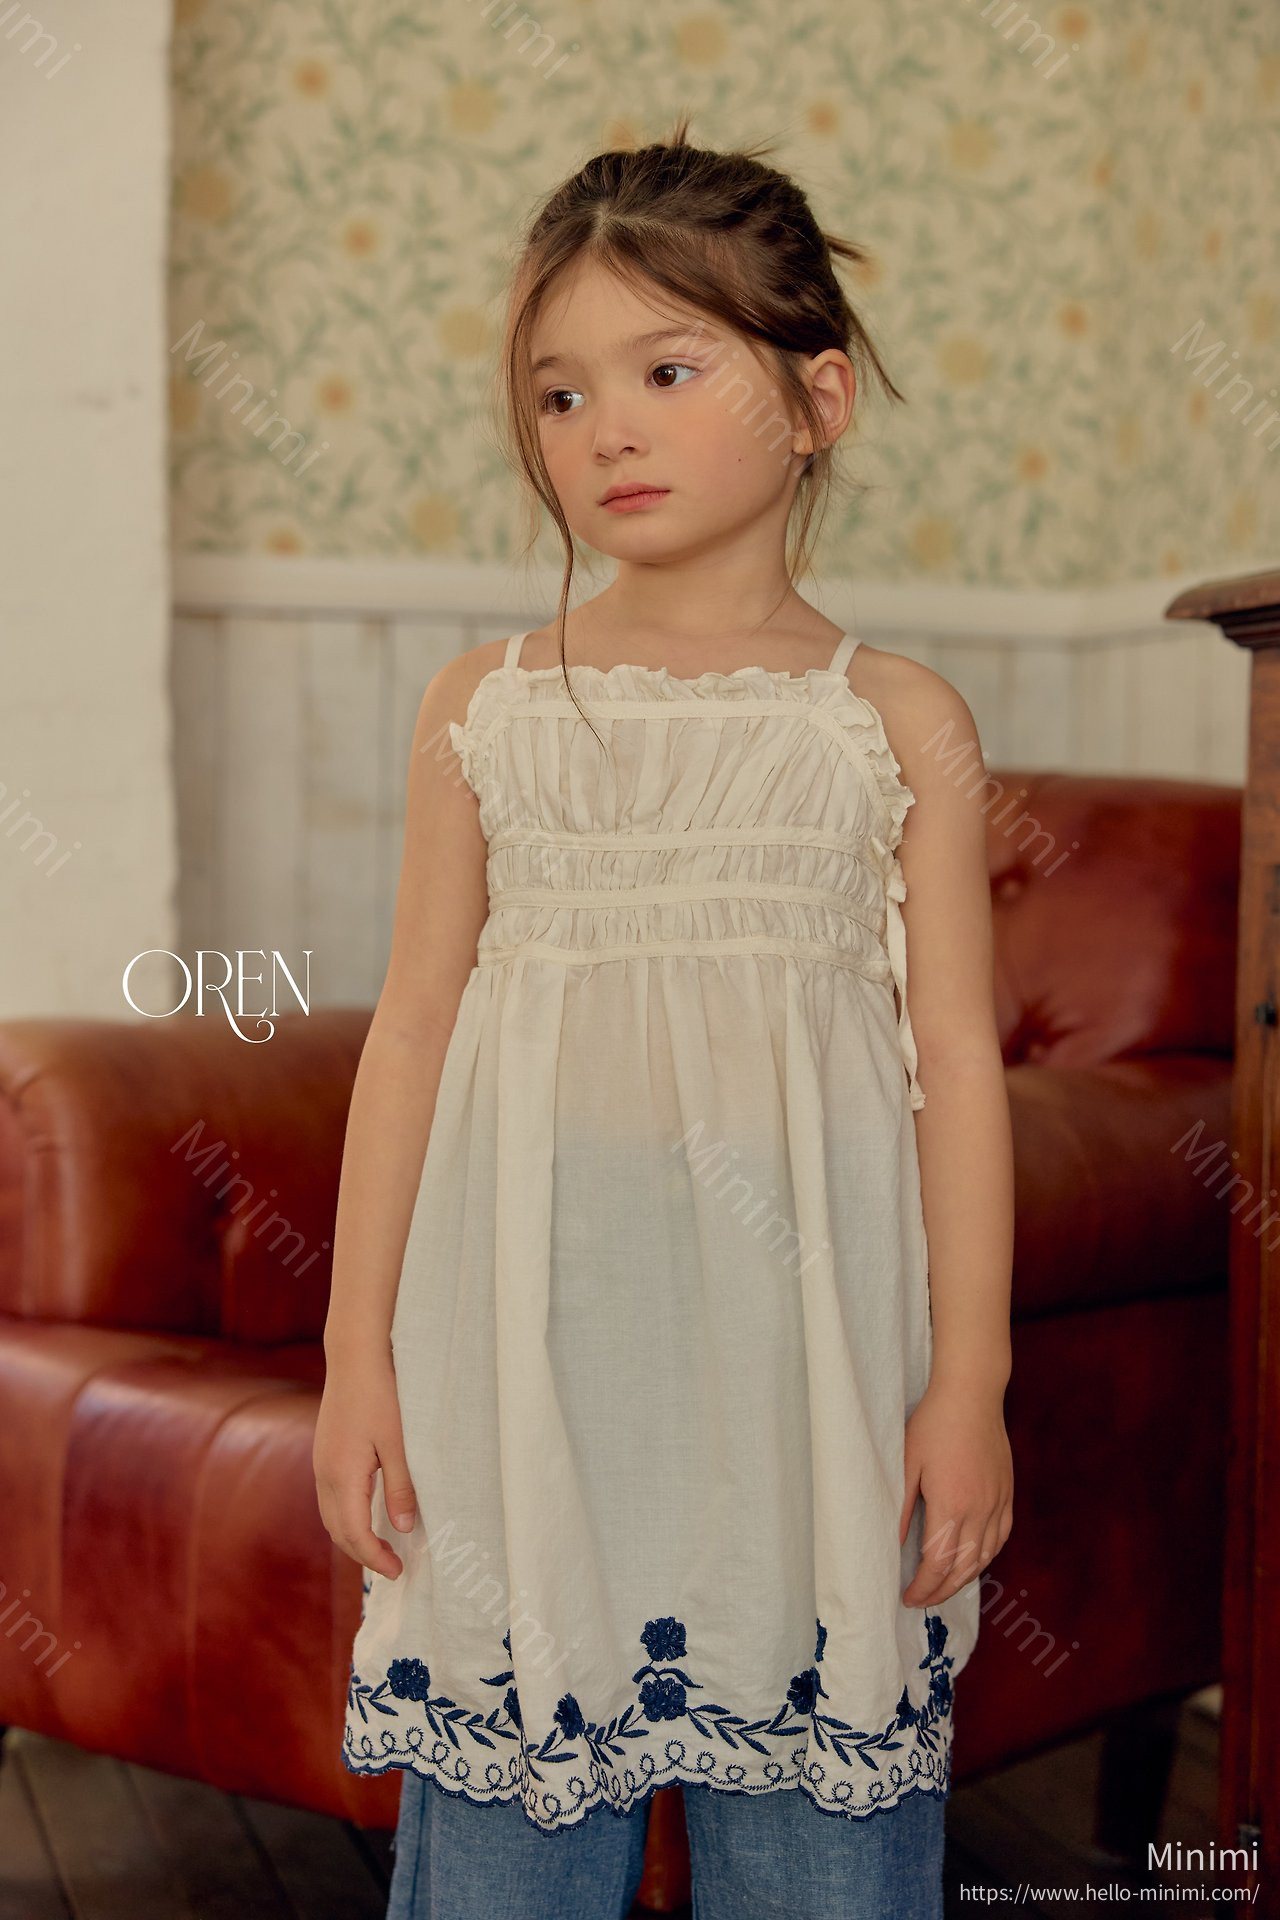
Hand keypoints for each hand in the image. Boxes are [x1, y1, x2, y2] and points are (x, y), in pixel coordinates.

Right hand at [313, 1350, 419, 1579]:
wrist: (355, 1356)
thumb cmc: (381, 1395)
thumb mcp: (399, 1442)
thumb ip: (400, 1487)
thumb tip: (402, 1528)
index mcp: (343, 1476)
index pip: (355, 1534)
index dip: (375, 1558)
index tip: (397, 1572)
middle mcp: (325, 1475)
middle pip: (338, 1531)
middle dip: (363, 1554)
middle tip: (392, 1566)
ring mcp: (321, 1463)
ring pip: (331, 1516)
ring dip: (352, 1537)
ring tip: (381, 1547)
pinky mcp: (325, 1453)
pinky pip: (331, 1499)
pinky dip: (347, 1517)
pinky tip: (367, 1514)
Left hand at [898, 1377, 1012, 1606]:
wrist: (971, 1394)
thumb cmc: (933, 1424)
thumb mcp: (907, 1463)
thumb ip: (900, 1508)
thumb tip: (892, 1545)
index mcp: (952, 1505)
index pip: (938, 1563)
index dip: (923, 1587)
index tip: (907, 1596)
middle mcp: (980, 1510)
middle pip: (963, 1568)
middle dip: (941, 1590)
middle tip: (921, 1599)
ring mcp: (998, 1502)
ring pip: (985, 1556)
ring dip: (964, 1579)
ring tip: (943, 1586)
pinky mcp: (1007, 1492)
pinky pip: (1001, 1537)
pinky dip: (987, 1556)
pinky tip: (974, 1560)